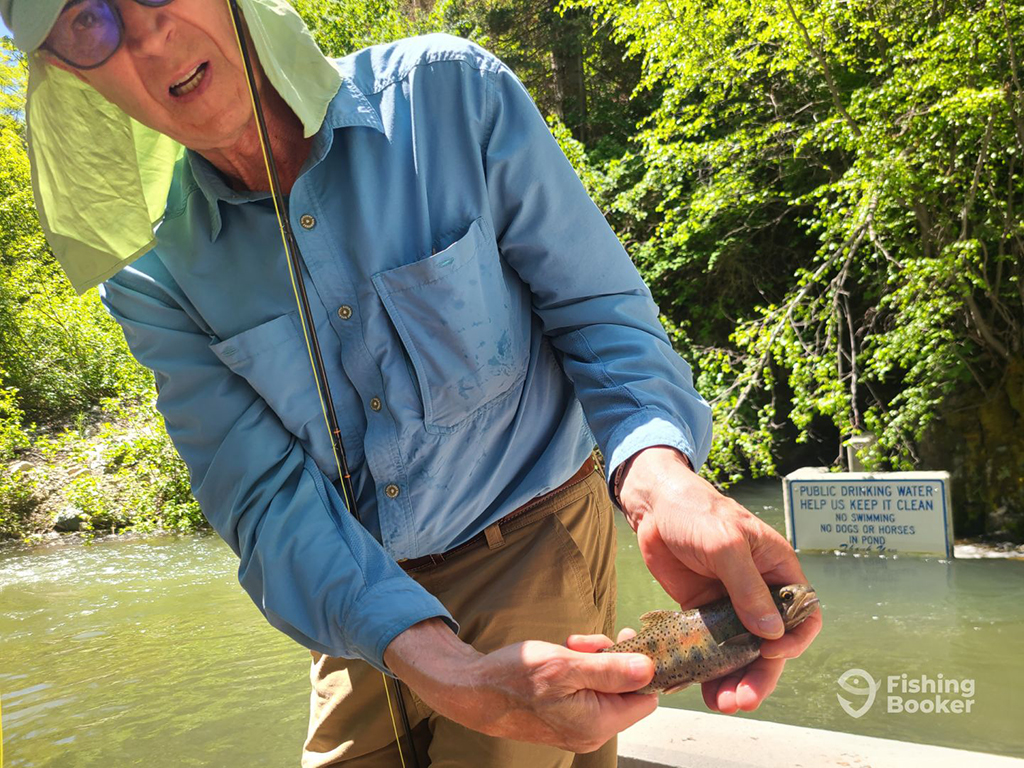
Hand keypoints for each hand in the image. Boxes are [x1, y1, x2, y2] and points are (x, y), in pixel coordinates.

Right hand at [383, 617, 657, 752]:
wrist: (472, 689)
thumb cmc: (514, 676)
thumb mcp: (566, 665)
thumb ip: (612, 669)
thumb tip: (651, 670)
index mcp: (597, 724)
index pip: (646, 697)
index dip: (640, 666)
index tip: (625, 640)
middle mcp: (592, 733)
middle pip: (625, 690)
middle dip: (610, 658)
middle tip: (584, 641)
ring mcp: (578, 727)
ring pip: (605, 686)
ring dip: (592, 659)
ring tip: (569, 645)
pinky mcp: (566, 717)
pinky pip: (587, 690)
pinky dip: (579, 669)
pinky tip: (561, 656)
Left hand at [617, 446, 821, 713]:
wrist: (654, 507)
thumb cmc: (697, 512)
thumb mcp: (725, 544)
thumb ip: (747, 588)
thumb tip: (771, 632)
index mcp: (776, 571)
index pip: (802, 614)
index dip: (794, 639)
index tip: (770, 652)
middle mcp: (758, 592)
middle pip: (770, 644)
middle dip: (759, 674)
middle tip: (742, 699)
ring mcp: (729, 605)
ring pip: (740, 652)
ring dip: (733, 679)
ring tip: (720, 703)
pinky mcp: (702, 613)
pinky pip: (710, 647)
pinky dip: (706, 669)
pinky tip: (697, 688)